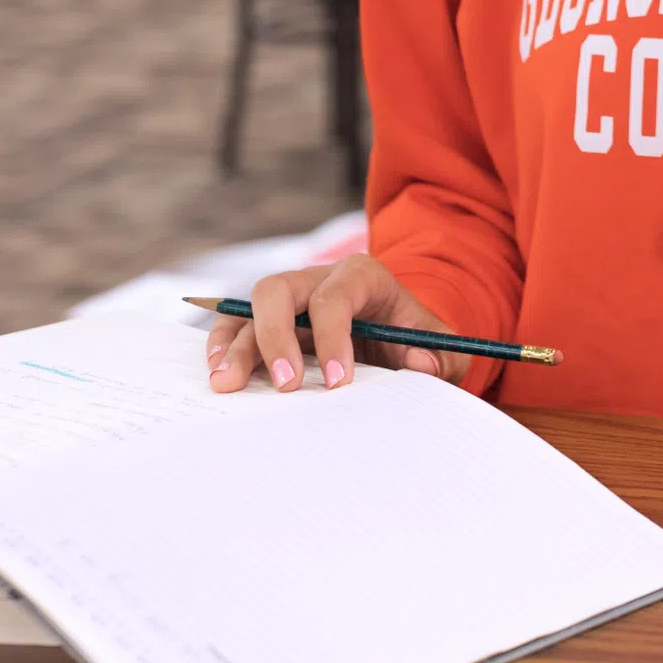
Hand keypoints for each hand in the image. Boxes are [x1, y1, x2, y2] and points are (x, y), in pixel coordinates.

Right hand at [205, 255, 468, 393]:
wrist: (397, 336)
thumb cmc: (416, 339)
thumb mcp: (443, 346)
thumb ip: (441, 356)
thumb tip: (423, 364)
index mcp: (362, 276)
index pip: (337, 297)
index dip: (334, 337)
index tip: (338, 382)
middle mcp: (317, 279)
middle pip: (279, 290)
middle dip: (276, 336)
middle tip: (285, 385)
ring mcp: (289, 299)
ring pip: (249, 308)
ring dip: (235, 345)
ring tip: (227, 383)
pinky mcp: (268, 321)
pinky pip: (235, 323)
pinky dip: (222, 345)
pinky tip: (219, 372)